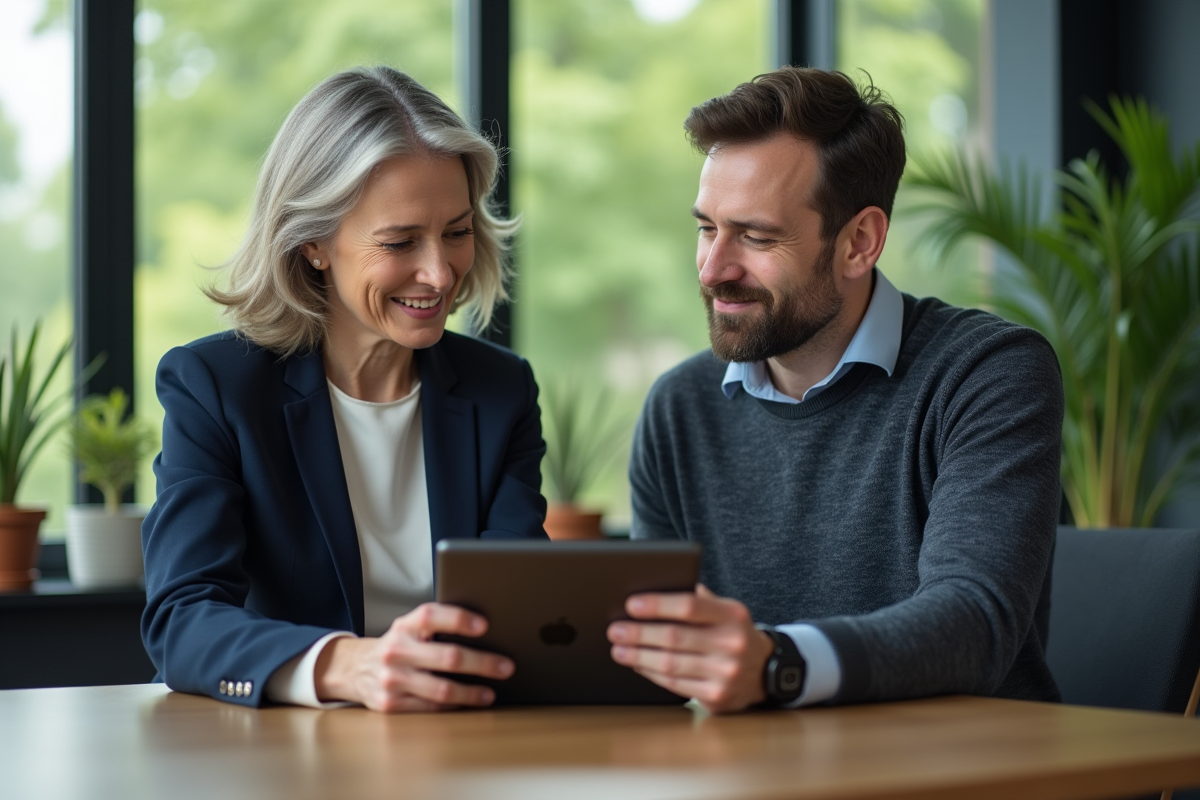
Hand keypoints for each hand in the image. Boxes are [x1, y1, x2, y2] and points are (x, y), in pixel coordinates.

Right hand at [314, 602, 513, 711]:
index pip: (432, 616)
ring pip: (441, 690)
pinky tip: (468, 703)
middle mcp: (397, 651)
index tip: (484, 625)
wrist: (353, 668)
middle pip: (447, 657)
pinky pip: (430, 707)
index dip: (459, 619)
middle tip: (505, 666)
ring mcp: (393, 680)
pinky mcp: (390, 704)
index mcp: (404, 626)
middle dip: (482, 663)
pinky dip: (453, 706)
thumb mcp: (409, 628)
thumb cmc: (396, 645)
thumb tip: (482, 631)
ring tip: (490, 693)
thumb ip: (436, 626)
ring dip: (471, 693)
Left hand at [606, 585, 774, 712]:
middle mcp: (732, 644)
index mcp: (733, 615)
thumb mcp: (726, 610)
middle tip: (615, 630)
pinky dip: (651, 674)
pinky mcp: (717, 696)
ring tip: (619, 649)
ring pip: (671, 664)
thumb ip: (697, 599)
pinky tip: (637, 665)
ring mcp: (725, 673)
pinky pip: (674, 684)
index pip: (689, 606)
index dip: (657, 605)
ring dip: (639, 656)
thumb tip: (652, 590)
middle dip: (639, 633)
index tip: (631, 605)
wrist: (765, 671)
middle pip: (674, 637)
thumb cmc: (733, 633)